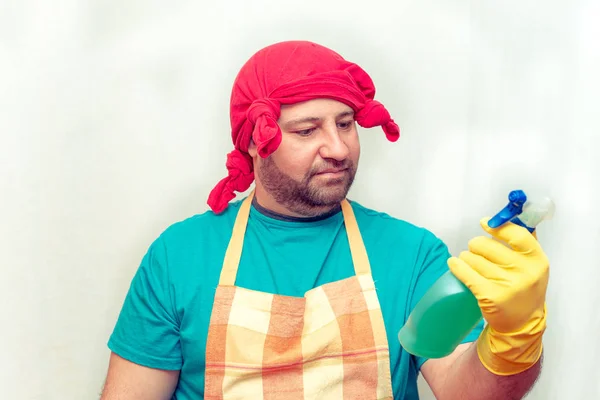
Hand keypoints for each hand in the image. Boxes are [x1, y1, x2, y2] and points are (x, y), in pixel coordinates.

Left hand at [448, 218, 548, 374]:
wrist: (522, 324)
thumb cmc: (524, 288)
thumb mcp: (532, 266)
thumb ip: (523, 241)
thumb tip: (505, 216)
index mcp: (537, 260)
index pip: (517, 234)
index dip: (498, 226)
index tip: (485, 223)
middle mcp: (525, 272)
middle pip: (487, 245)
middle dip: (476, 245)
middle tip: (476, 251)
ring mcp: (507, 285)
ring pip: (472, 258)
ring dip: (467, 258)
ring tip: (471, 264)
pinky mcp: (489, 296)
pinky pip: (465, 272)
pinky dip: (456, 266)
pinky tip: (454, 264)